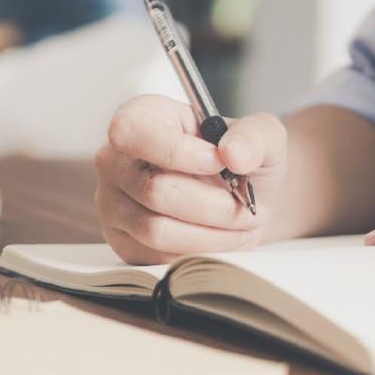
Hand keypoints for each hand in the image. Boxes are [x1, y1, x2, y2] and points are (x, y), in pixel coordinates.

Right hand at [95, 95, 286, 263]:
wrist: (241, 197)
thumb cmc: (241, 160)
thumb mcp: (261, 136)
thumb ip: (254, 135)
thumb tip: (233, 153)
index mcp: (140, 118)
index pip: (132, 133)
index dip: (177, 152)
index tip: (220, 163)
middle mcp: (115, 160)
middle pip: (153, 190)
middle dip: (213, 205)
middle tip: (248, 208)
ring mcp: (113, 203)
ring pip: (157, 230)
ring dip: (211, 234)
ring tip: (242, 226)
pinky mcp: (123, 242)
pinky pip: (158, 256)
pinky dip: (199, 252)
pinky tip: (222, 239)